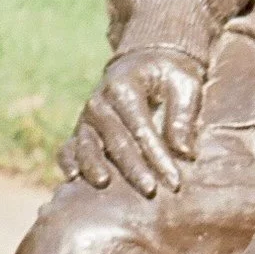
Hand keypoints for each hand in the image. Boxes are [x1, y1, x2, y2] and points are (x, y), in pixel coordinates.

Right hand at [61, 50, 201, 198]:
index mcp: (124, 87)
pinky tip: (73, 178)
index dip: (158, 156)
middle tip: (152, 191)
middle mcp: (100, 102)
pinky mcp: (82, 130)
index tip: (175, 181)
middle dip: (134, 169)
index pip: (142, 128)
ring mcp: (88, 117)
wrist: (146, 62)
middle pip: (116, 141)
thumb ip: (184, 115)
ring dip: (95, 166)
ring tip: (104, 183)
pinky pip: (69, 148)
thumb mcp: (186, 83)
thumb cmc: (170, 75)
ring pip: (88, 146)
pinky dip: (68, 162)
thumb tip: (183, 152)